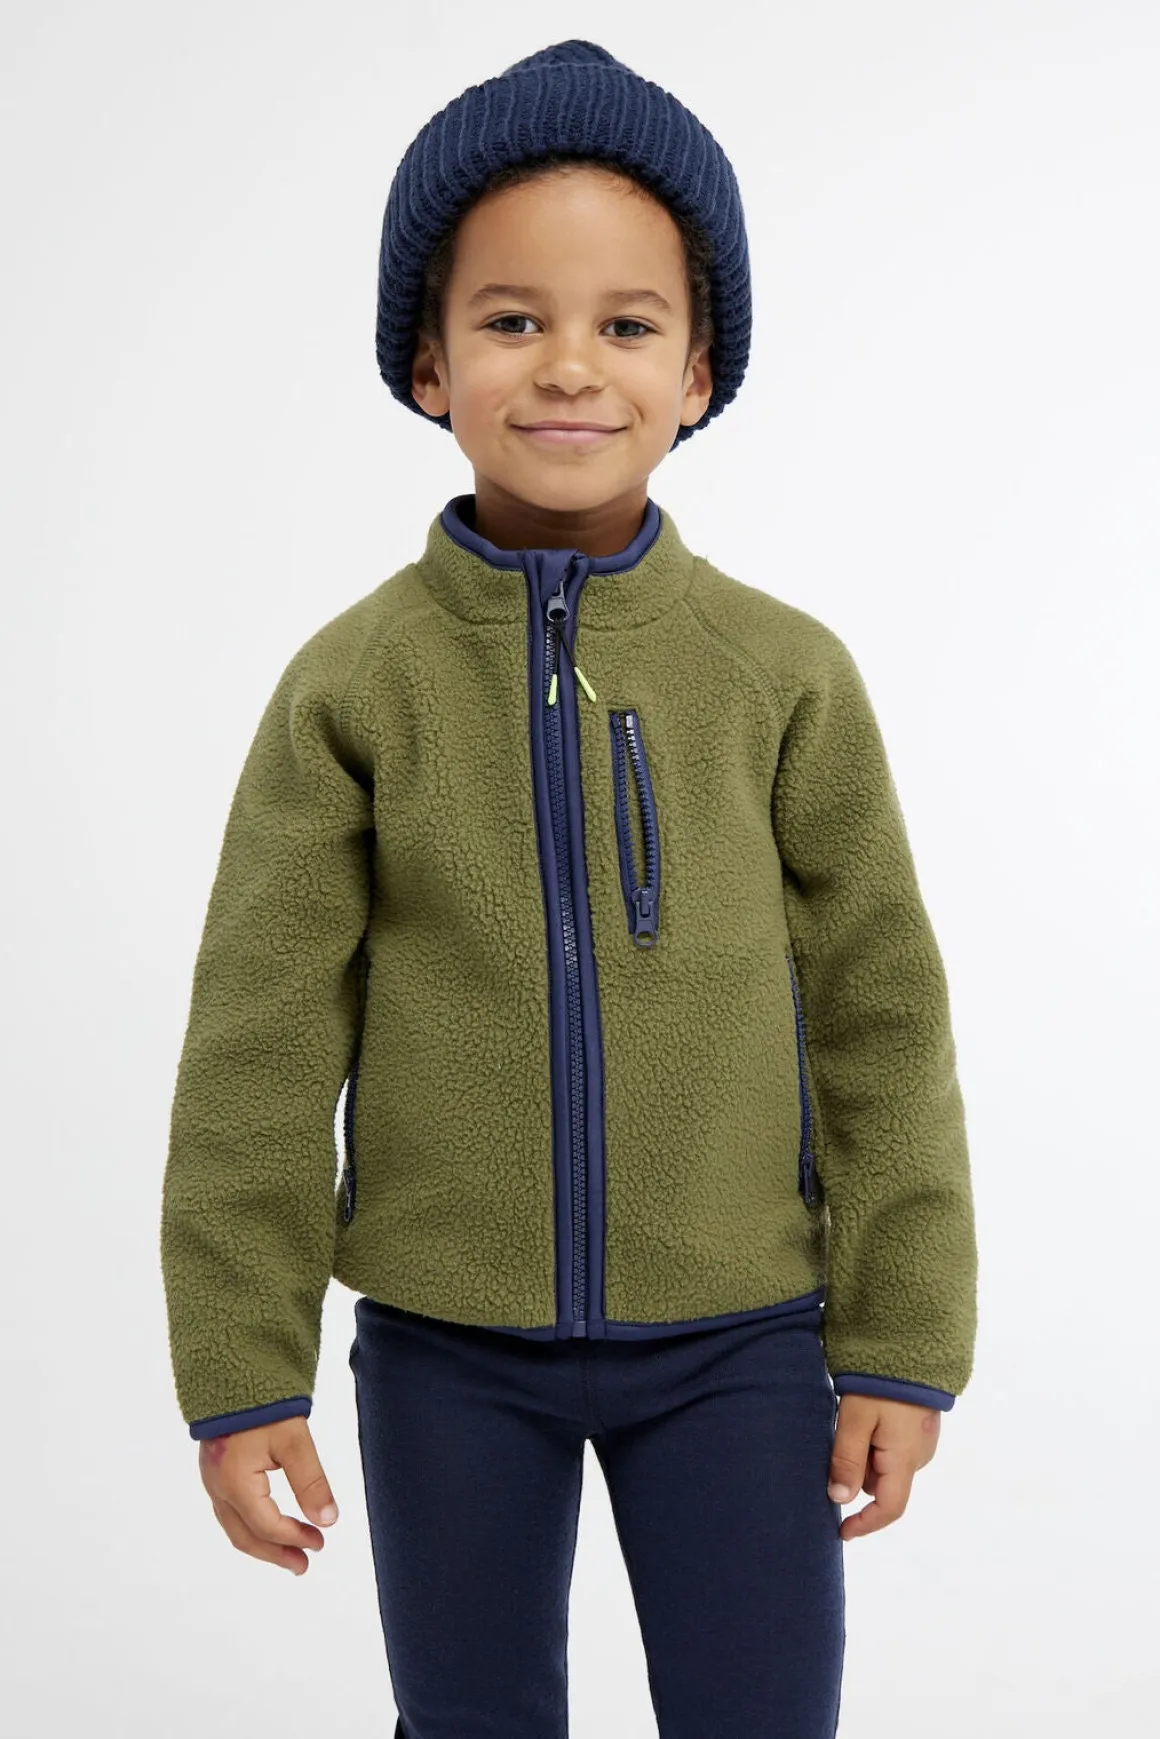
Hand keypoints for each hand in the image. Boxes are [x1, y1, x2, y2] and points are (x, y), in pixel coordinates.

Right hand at [198, 1416, 339, 1574]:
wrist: (232, 1370)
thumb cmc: (263, 1403)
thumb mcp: (294, 1440)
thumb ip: (311, 1481)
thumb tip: (329, 1521)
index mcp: (235, 1482)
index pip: (267, 1525)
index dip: (294, 1538)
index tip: (320, 1542)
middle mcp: (217, 1487)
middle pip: (245, 1536)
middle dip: (276, 1553)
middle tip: (304, 1564)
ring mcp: (211, 1479)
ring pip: (235, 1526)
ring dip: (263, 1544)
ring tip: (290, 1554)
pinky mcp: (214, 1470)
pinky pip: (230, 1512)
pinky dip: (251, 1526)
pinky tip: (268, 1525)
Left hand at [827, 1393, 940, 1540]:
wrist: (910, 1343)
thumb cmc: (880, 1381)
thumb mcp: (855, 1418)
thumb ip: (847, 1459)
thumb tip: (840, 1500)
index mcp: (905, 1459)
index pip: (889, 1508)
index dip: (865, 1524)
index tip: (841, 1531)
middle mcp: (919, 1455)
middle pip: (884, 1484)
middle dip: (858, 1477)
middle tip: (835, 1446)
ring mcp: (922, 1439)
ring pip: (886, 1465)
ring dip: (866, 1456)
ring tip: (848, 1423)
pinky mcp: (919, 1425)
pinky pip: (894, 1447)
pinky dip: (875, 1443)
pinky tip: (863, 1418)